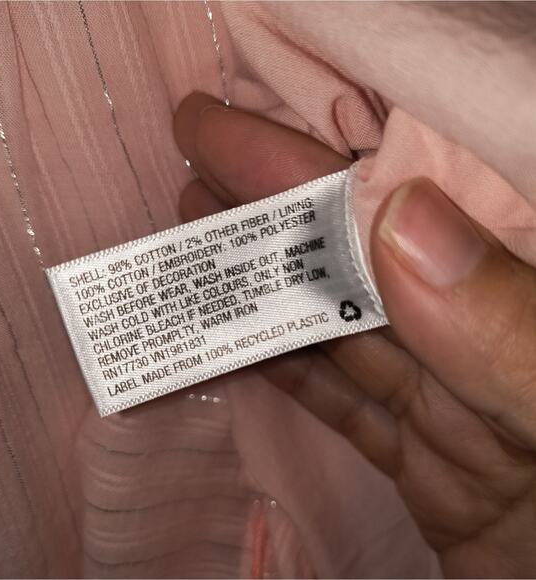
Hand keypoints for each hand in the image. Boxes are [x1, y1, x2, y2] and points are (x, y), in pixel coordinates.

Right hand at [175, 93, 535, 577]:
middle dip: (276, 207)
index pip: (421, 205)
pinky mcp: (426, 457)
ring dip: (267, 284)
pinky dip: (290, 369)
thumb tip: (402, 218)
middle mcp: (486, 332)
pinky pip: (347, 401)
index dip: (326, 165)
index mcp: (526, 290)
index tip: (243, 129)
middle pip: (366, 259)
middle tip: (198, 160)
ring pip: (342, 327)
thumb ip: (502, 320)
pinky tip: (240, 333)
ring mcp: (453, 399)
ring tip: (200, 231)